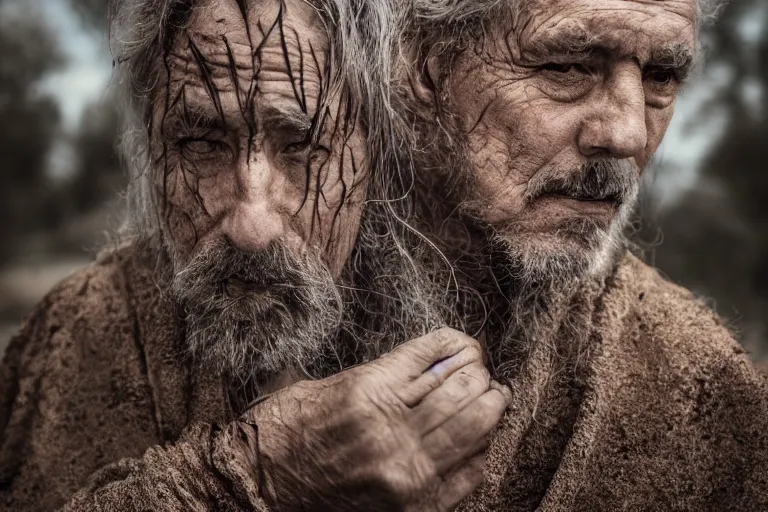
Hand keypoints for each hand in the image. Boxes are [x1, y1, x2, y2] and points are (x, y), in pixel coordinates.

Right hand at [239, 327, 511, 510]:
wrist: (254, 489)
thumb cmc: (281, 431)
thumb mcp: (325, 386)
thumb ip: (380, 376)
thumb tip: (431, 363)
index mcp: (367, 389)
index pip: (435, 353)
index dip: (459, 344)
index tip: (467, 345)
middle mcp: (391, 429)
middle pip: (464, 387)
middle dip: (481, 373)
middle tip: (483, 371)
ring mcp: (404, 471)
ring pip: (473, 427)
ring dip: (491, 405)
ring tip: (495, 396)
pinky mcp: (412, 506)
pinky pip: (467, 472)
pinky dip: (481, 450)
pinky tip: (482, 438)